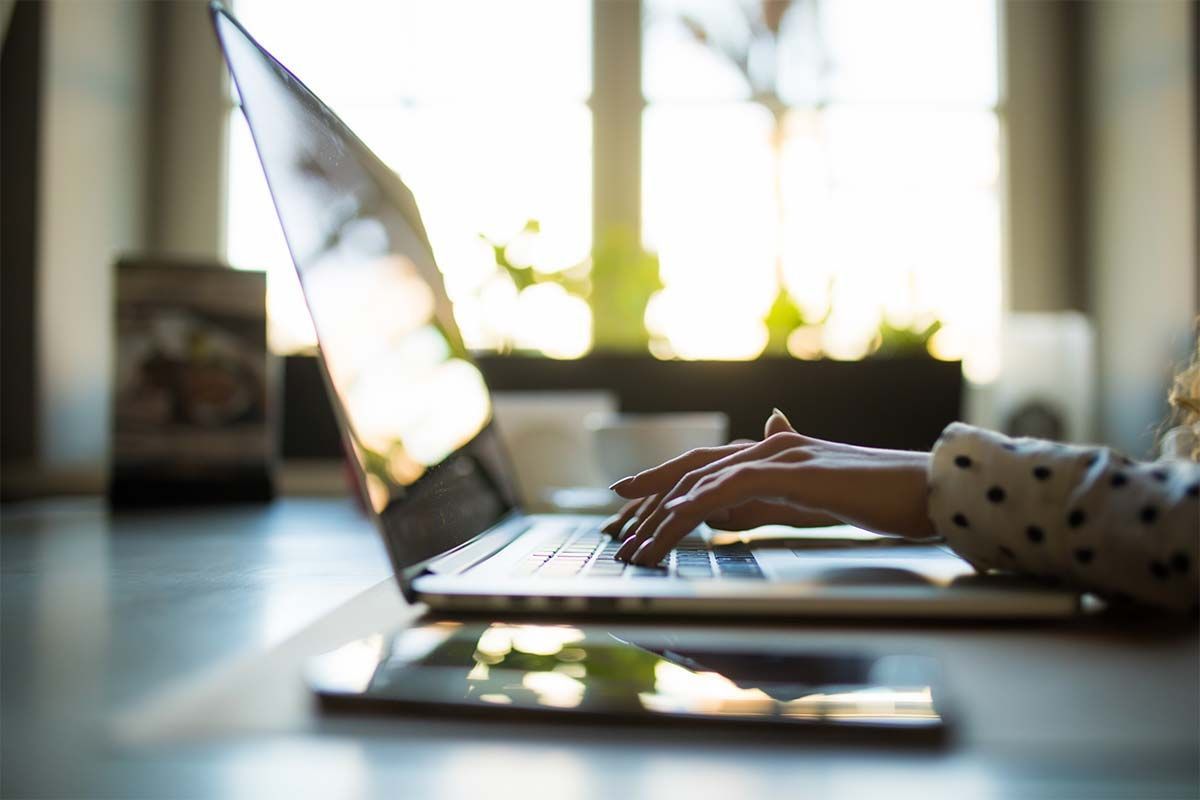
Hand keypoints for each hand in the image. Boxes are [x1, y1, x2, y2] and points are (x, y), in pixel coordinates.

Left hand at [608, 410, 935, 566]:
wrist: (930, 488)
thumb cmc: (882, 496)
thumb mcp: (818, 497)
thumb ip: (777, 494)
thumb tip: (740, 504)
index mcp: (776, 452)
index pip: (709, 466)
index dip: (668, 484)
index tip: (634, 508)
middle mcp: (771, 446)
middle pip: (694, 467)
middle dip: (650, 494)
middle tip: (613, 522)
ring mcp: (781, 455)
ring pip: (703, 481)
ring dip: (662, 515)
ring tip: (635, 546)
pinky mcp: (792, 473)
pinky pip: (729, 486)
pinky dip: (695, 504)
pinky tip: (671, 523)